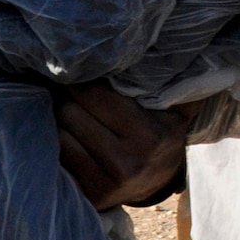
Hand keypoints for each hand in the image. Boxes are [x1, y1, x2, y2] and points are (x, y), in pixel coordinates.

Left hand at [54, 81, 187, 209]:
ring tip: (66, 106)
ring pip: (58, 130)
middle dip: (65, 95)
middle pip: (69, 110)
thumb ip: (176, 79)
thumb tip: (184, 45)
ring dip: (56, 115)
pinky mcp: (88, 194)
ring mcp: (106, 182)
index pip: (93, 93)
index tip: (77, 68)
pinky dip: (55, 138)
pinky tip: (63, 129)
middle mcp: (127, 162)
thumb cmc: (161, 131)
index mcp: (150, 136)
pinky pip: (56, 153)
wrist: (155, 182)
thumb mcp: (175, 107)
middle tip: (65, 85)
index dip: (80, 77)